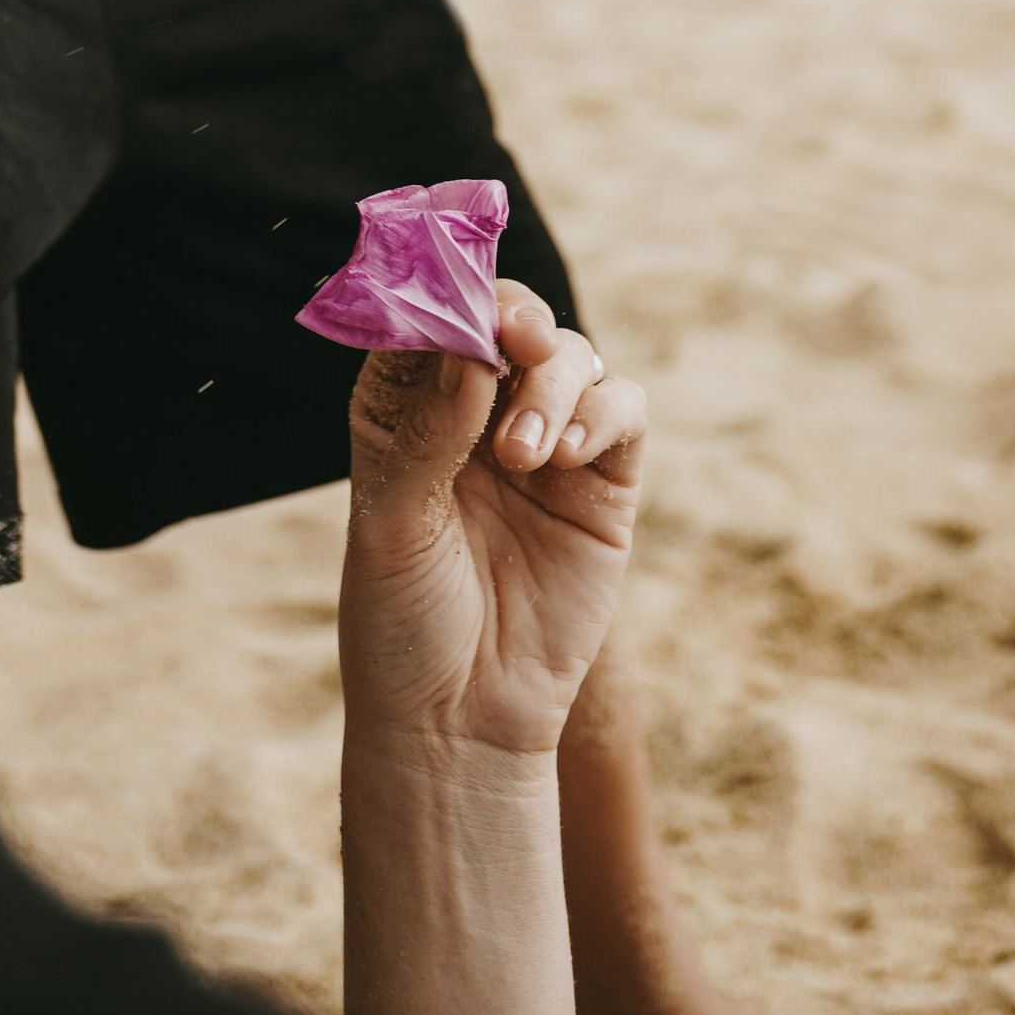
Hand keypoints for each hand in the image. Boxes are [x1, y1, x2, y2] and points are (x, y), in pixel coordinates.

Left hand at [342, 283, 643, 760]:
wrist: (460, 722)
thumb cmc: (403, 622)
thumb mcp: (392, 522)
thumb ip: (431, 432)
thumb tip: (469, 346)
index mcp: (407, 407)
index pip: (431, 318)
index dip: (449, 293)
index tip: (463, 299)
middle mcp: (478, 410)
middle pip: (509, 320)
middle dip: (515, 318)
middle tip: (515, 339)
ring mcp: (545, 442)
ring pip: (569, 356)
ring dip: (551, 383)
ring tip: (525, 456)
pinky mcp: (602, 481)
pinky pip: (622, 410)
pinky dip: (602, 412)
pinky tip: (565, 456)